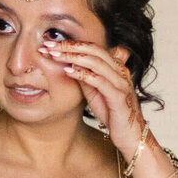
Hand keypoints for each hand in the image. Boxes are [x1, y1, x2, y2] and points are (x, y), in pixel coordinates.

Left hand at [39, 39, 146, 157]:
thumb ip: (85, 78)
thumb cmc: (112, 113)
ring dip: (72, 57)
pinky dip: (83, 74)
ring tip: (54, 55)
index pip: (92, 48)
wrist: (129, 134)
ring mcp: (121, 82)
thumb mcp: (94, 93)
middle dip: (69, 46)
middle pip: (94, 50)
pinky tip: (68, 71)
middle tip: (48, 44)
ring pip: (96, 62)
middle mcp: (120, 71)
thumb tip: (68, 65)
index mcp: (115, 67)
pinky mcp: (119, 96)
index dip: (71, 44)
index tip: (50, 43)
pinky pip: (100, 81)